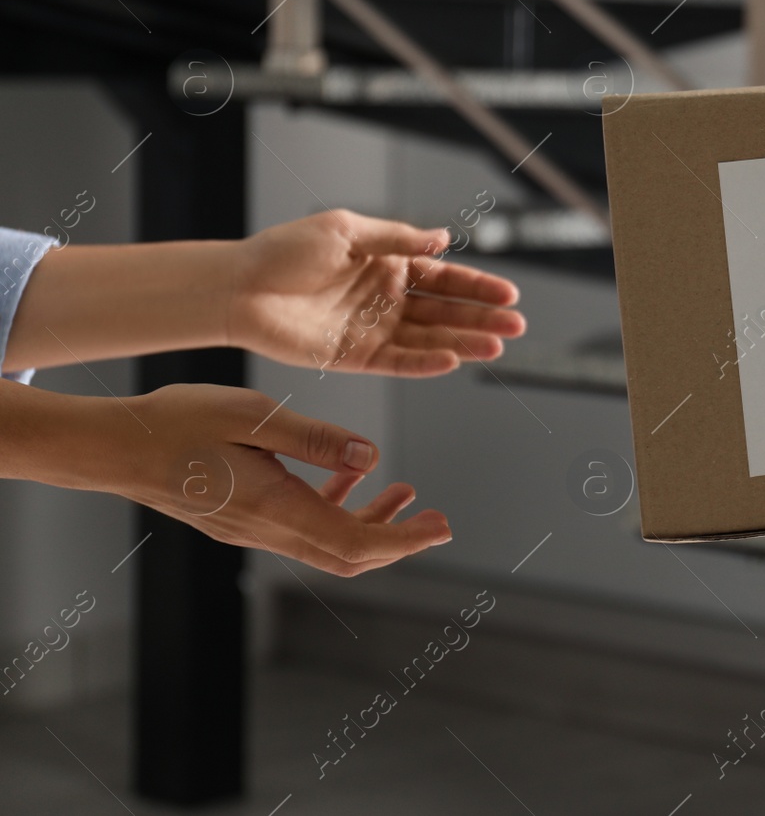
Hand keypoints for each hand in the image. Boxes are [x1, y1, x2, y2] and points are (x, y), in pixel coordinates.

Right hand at [114, 383, 450, 575]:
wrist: (114, 446)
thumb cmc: (177, 424)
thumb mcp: (253, 417)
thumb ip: (316, 439)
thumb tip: (371, 455)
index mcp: (273, 507)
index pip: (354, 542)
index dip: (404, 539)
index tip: (441, 526)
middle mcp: (265, 529)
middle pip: (348, 555)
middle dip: (398, 541)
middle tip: (436, 520)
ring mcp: (251, 528)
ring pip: (327, 542)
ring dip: (369, 523)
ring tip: (403, 493)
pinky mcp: (242, 517)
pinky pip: (301, 524)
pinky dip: (335, 507)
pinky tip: (349, 474)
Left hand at [228, 209, 525, 376]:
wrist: (239, 287)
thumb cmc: (283, 251)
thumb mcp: (345, 231)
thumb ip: (396, 239)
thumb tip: (442, 239)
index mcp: (387, 265)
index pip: (443, 278)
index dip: (477, 287)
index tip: (508, 295)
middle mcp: (386, 299)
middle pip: (445, 312)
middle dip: (482, 319)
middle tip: (516, 325)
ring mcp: (373, 330)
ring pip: (429, 339)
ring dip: (463, 343)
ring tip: (496, 346)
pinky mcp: (355, 357)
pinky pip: (398, 362)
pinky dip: (424, 364)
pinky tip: (452, 361)